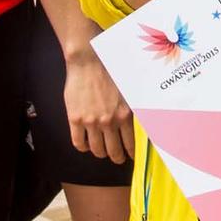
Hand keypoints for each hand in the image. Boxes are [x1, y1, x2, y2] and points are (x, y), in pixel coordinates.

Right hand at [64, 48, 134, 163]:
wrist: (88, 61)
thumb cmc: (111, 71)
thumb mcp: (129, 90)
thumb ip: (134, 108)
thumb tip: (145, 120)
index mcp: (124, 114)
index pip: (129, 143)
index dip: (130, 154)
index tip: (130, 157)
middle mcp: (108, 121)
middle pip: (112, 151)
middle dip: (116, 158)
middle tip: (117, 159)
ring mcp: (90, 122)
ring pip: (95, 149)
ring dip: (99, 153)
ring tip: (102, 152)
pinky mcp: (75, 119)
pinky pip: (78, 142)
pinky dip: (82, 147)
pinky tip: (85, 145)